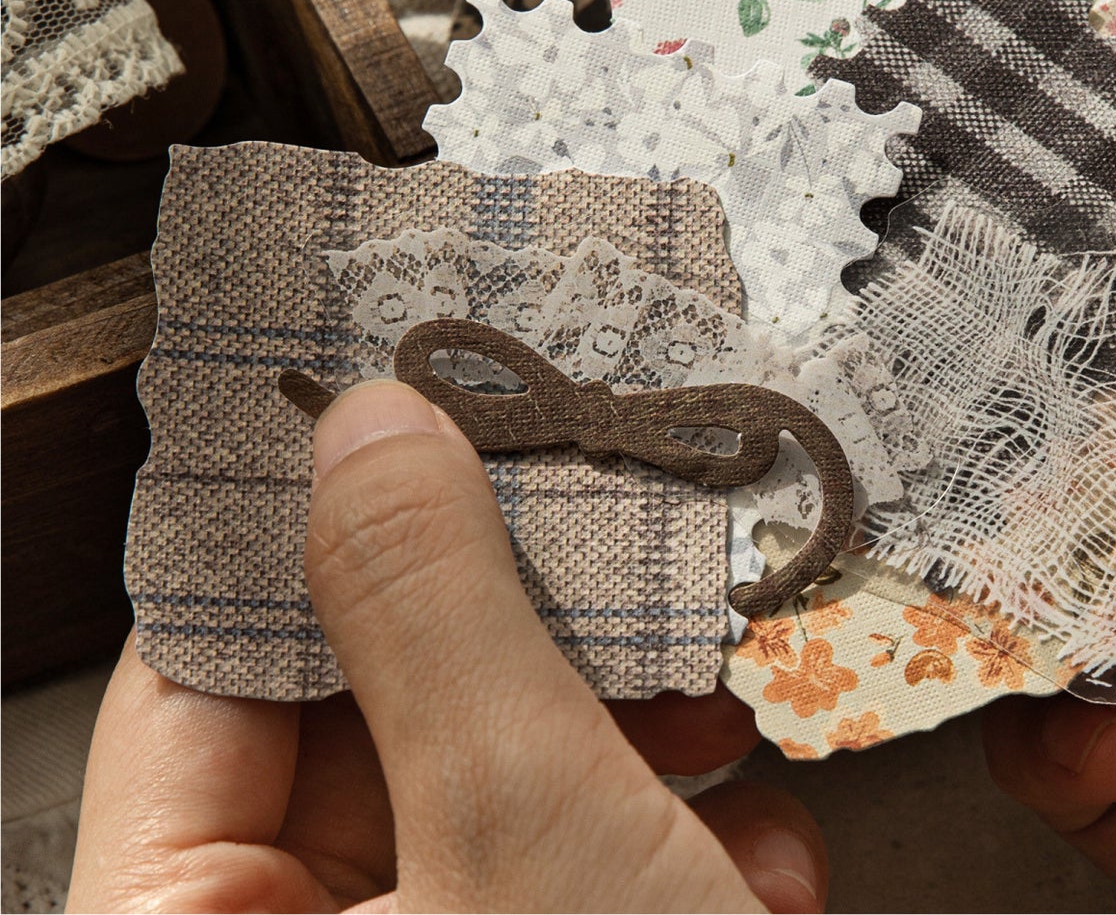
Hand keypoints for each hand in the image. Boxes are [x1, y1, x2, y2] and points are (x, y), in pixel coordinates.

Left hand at [69, 381, 826, 912]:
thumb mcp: (527, 834)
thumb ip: (435, 610)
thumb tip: (368, 423)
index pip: (206, 675)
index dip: (308, 527)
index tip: (401, 405)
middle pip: (380, 713)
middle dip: (526, 636)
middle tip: (608, 530)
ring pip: (506, 776)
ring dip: (634, 740)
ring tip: (718, 718)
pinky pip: (580, 858)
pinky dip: (676, 838)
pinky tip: (757, 862)